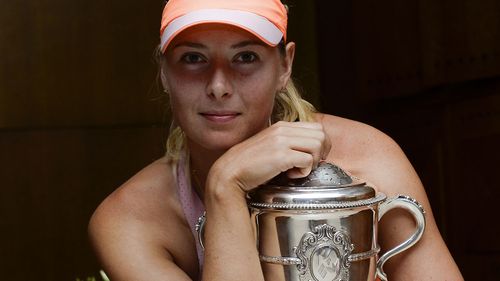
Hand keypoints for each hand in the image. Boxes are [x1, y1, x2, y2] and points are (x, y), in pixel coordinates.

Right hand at [207, 121, 330, 194]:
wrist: (229, 174)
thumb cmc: (250, 165)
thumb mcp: (270, 147)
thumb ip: (287, 143)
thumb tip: (311, 150)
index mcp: (281, 126)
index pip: (316, 128)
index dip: (321, 144)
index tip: (313, 158)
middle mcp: (283, 130)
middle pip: (321, 135)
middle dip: (321, 153)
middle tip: (308, 166)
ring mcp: (281, 141)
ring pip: (318, 145)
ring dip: (313, 162)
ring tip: (298, 170)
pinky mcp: (281, 155)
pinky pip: (307, 160)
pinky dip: (303, 172)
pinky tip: (290, 175)